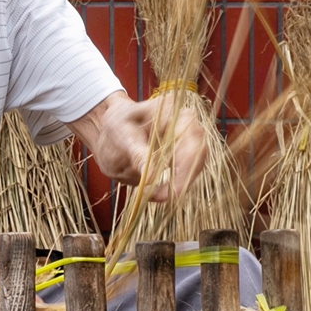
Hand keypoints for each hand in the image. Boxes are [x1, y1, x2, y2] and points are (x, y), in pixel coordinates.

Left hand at [73, 88, 209, 203]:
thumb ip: (137, 155)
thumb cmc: (116, 126)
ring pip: (195, 165)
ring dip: (180, 185)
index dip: (186, 164)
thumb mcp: (122, 136)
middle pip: (198, 153)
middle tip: (163, 197)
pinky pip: (187, 172)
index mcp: (173, 112)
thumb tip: (151, 177)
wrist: (111, 130)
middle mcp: (185, 124)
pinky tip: (159, 192)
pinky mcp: (183, 154)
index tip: (172, 188)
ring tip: (157, 196)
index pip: (191, 137)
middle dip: (184, 179)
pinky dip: (176, 185)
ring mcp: (187, 139)